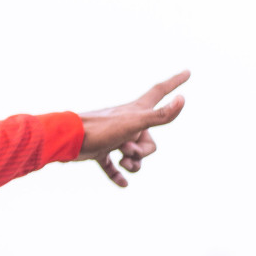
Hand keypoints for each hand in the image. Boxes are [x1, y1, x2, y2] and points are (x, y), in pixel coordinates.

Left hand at [75, 70, 189, 186]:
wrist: (68, 140)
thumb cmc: (102, 128)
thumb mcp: (135, 122)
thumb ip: (160, 115)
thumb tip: (182, 99)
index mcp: (136, 111)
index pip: (160, 91)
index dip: (175, 82)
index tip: (187, 71)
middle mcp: (126, 122)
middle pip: (150, 142)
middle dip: (143, 151)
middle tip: (126, 147)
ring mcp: (113, 137)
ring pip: (134, 157)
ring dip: (133, 164)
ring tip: (121, 161)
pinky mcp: (100, 151)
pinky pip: (113, 167)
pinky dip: (117, 174)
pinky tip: (123, 184)